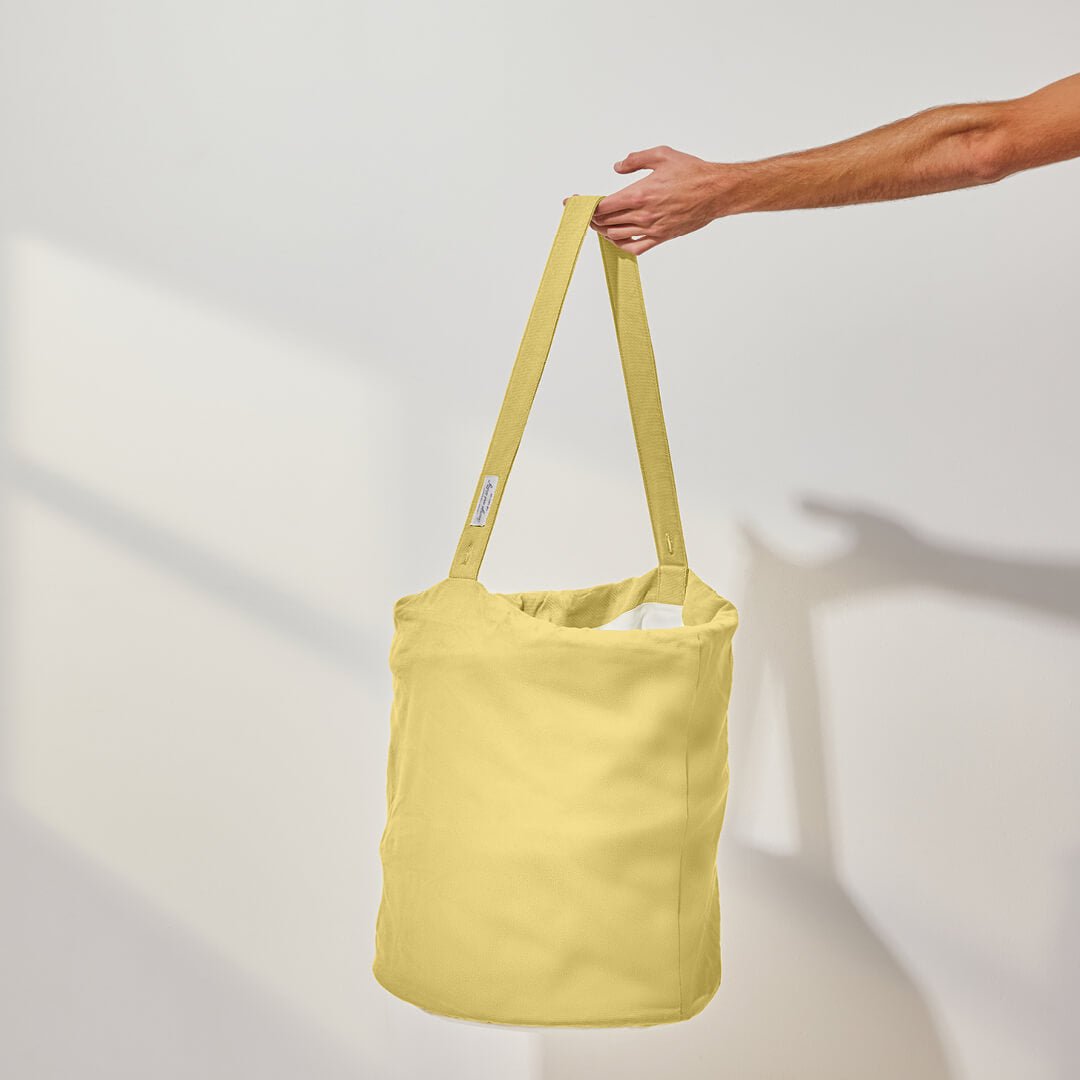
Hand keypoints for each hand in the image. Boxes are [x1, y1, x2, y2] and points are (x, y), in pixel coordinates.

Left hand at [566, 146, 730, 253]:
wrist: (717, 191)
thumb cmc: (692, 172)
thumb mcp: (662, 155)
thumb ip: (635, 160)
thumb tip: (617, 167)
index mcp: (639, 193)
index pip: (602, 205)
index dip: (584, 206)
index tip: (572, 204)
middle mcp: (643, 214)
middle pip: (606, 222)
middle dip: (591, 217)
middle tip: (583, 212)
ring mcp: (652, 229)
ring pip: (616, 235)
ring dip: (603, 230)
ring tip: (598, 223)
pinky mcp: (662, 237)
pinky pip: (635, 248)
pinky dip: (621, 245)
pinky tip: (616, 238)